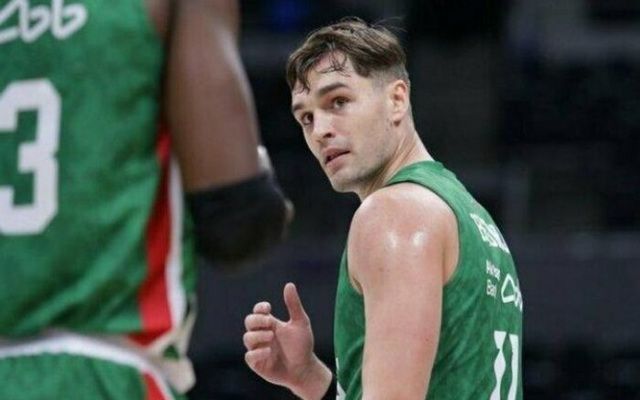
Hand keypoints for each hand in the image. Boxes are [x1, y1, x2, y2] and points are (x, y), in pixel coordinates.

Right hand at [243, 283, 330, 398]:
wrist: (305, 369)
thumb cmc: (302, 346)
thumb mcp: (301, 323)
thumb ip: (294, 305)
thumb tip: (289, 284)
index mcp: (271, 324)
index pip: (257, 312)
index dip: (259, 308)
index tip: (269, 308)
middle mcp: (262, 335)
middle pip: (249, 322)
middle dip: (256, 320)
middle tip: (269, 322)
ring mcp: (259, 350)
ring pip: (247, 338)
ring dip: (257, 335)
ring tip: (271, 336)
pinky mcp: (258, 364)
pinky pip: (249, 357)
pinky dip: (256, 353)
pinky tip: (268, 351)